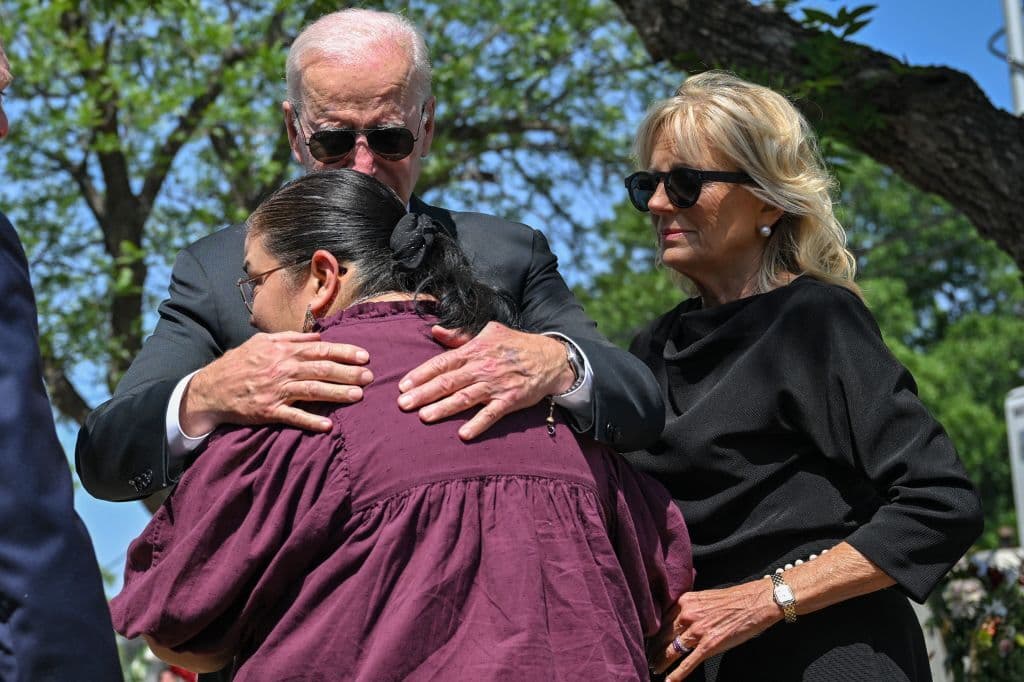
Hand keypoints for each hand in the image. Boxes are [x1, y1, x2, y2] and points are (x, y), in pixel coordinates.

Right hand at [181, 331, 371, 434]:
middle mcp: (283, 369)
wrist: (211, 388)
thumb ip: (292, 338)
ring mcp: (276, 391)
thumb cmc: (240, 363)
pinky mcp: (269, 411)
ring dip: (337, 393)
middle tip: (370, 377)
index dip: (344, 352)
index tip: (365, 356)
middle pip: (322, 369)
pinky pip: (293, 417)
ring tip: (358, 396)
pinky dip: (311, 421)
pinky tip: (328, 426)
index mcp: (283, 351)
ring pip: (313, 391)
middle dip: (348, 373)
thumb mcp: (263, 342)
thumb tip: (318, 336)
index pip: (321, 350)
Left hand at [397, 322, 574, 439]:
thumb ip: (460, 336)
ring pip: (465, 398)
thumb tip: (436, 331)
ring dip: (444, 408)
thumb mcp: (489, 333)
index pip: (443, 362)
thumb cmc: (515, 345)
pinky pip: (492, 414)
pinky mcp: (510, 400)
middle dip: (424, 393)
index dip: (422, 374)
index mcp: (475, 350)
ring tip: (424, 417)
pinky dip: (478, 424)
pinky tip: (463, 434)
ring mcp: (496, 385)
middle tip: (403, 405)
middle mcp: (483, 367)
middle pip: (448, 381)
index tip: (403, 386)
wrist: (550, 357)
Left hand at [649, 580, 779, 679]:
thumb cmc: (733, 599)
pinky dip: (677, 674)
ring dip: (661, 661)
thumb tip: (678, 619)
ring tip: (654, 668)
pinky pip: (689, 662)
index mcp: (684, 602)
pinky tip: (669, 681)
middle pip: (662, 636)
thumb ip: (689, 608)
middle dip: (653, 649)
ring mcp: (698, 631)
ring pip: (671, 650)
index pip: (661, 620)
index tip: (648, 640)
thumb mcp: (703, 597)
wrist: (755, 602)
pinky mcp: (709, 645)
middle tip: (648, 657)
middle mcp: (687, 615)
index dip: (653, 633)